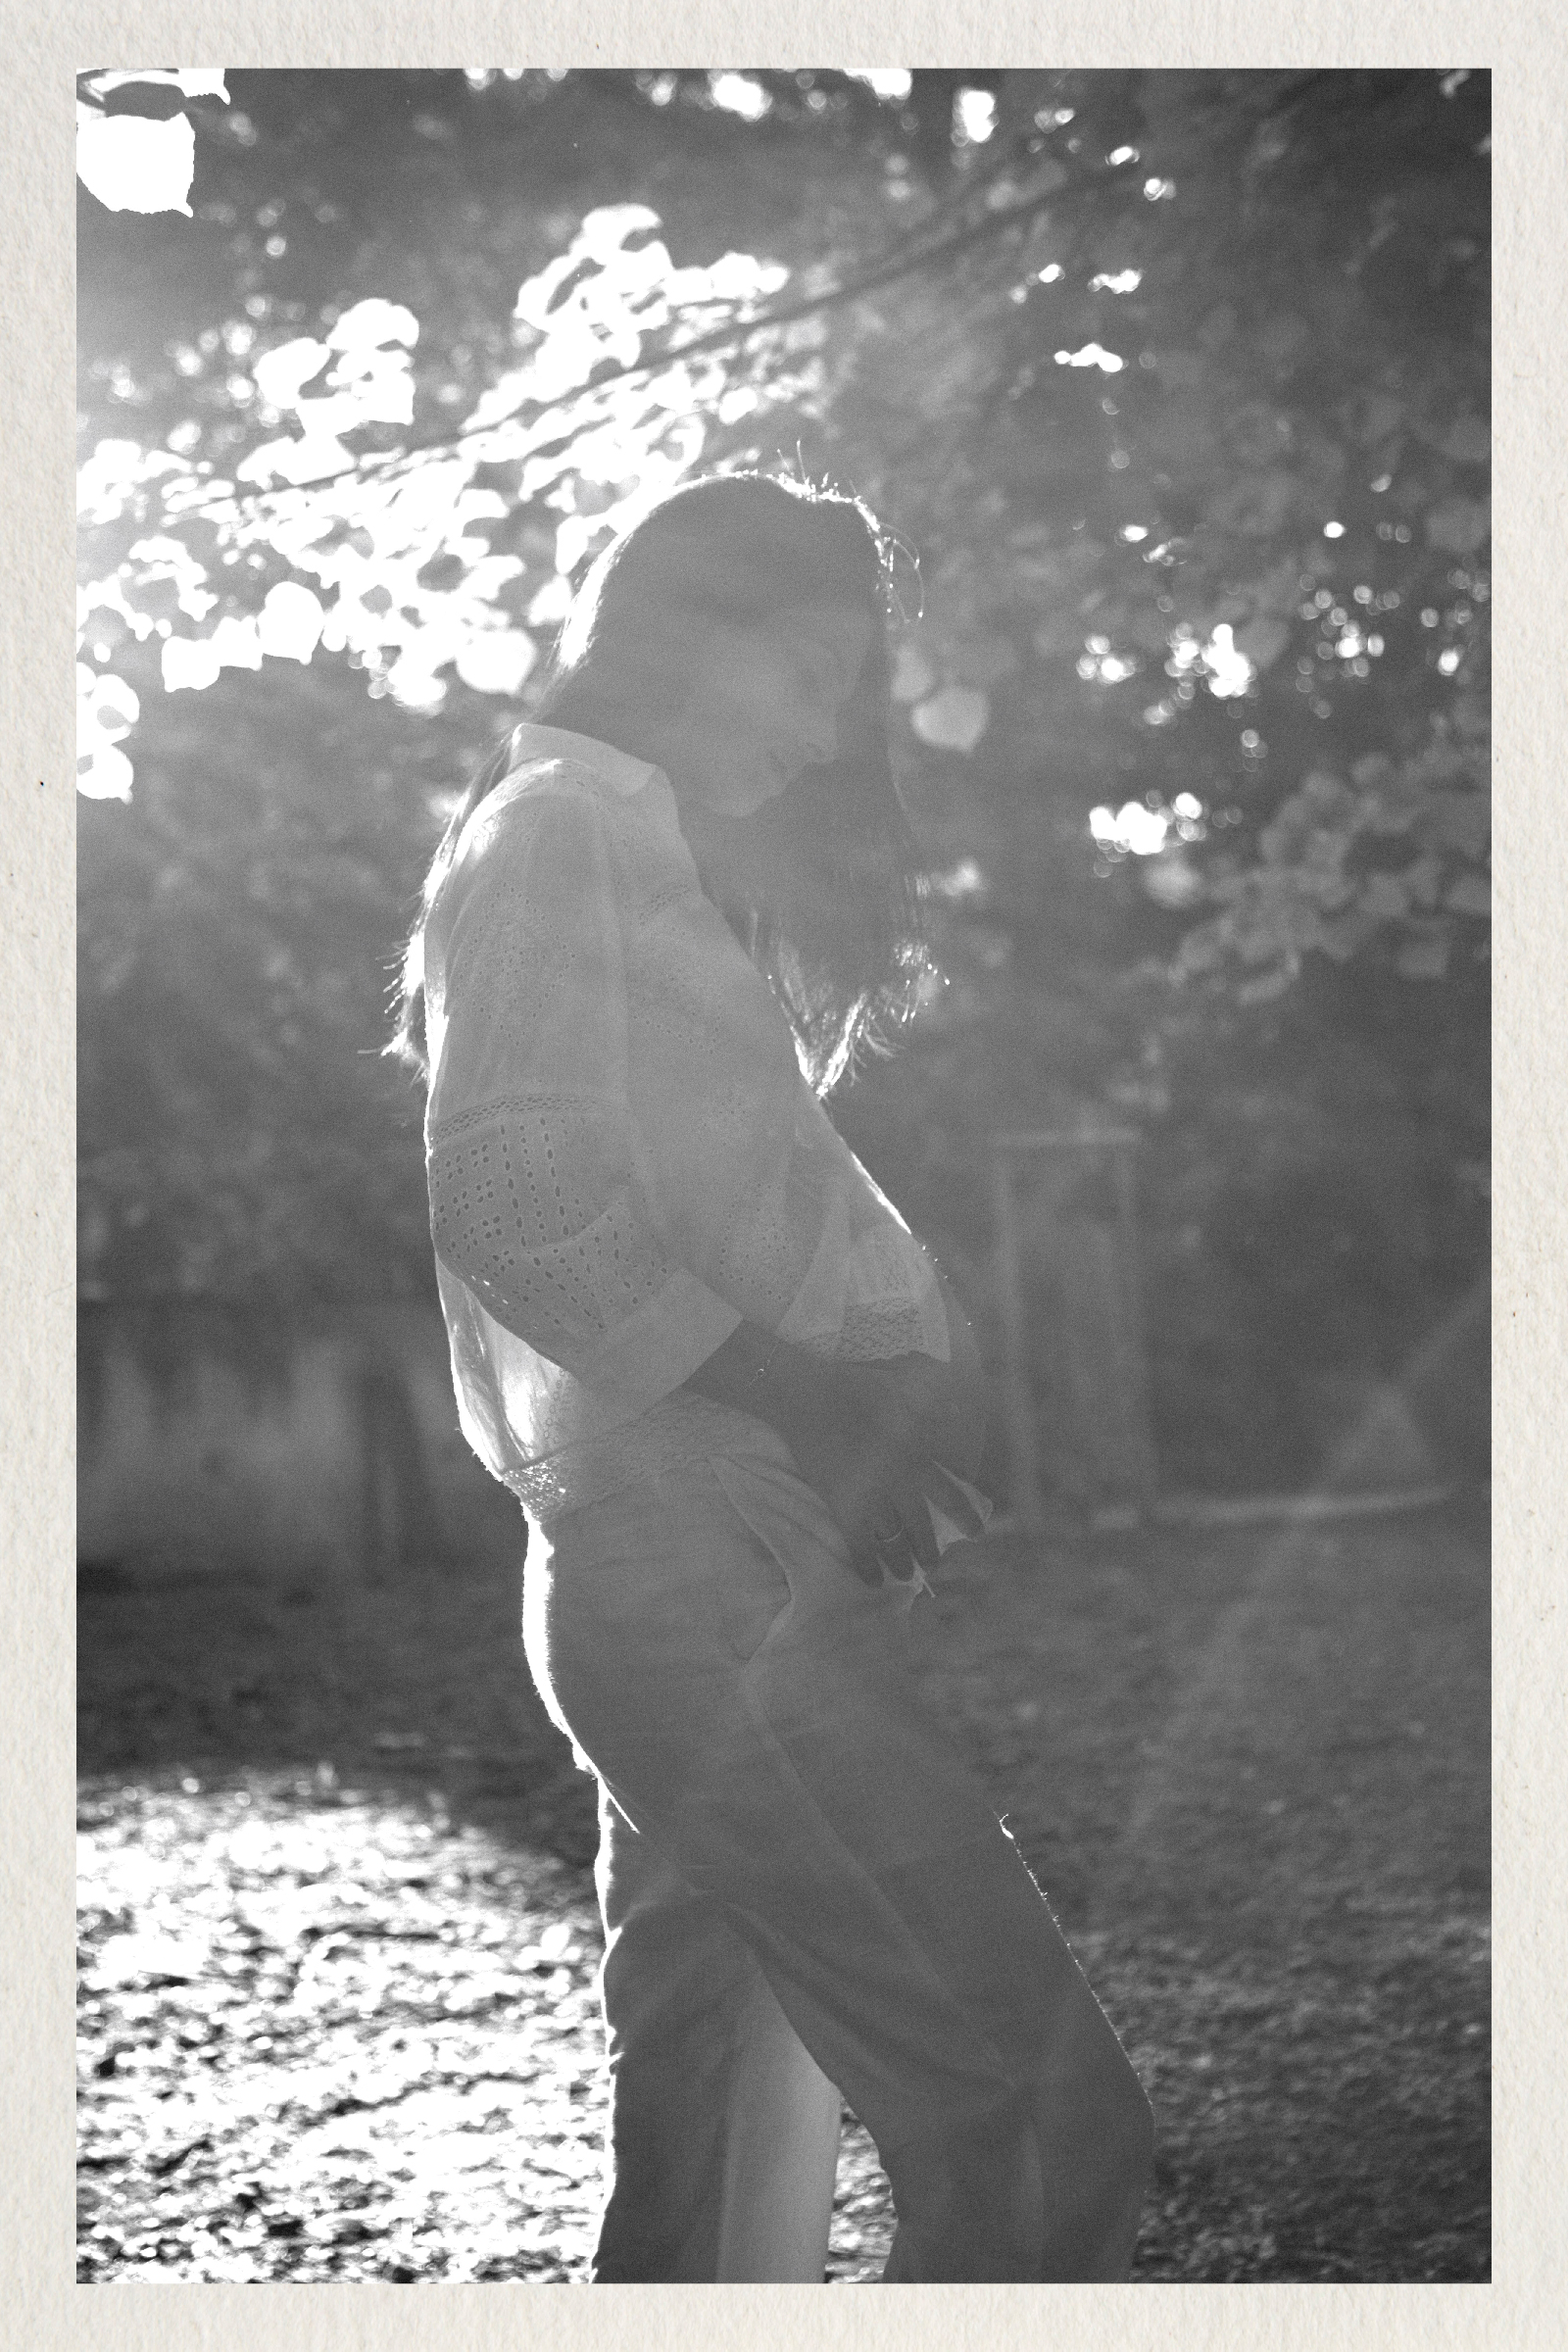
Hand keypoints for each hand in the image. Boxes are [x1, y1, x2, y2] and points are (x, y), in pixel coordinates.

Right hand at [787, 1365, 988, 1585]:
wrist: (809, 1398)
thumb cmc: (855, 1384)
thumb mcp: (906, 1385)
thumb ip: (932, 1397)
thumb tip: (958, 1394)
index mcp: (920, 1453)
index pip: (951, 1490)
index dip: (965, 1513)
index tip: (976, 1530)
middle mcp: (902, 1480)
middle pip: (924, 1523)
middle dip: (931, 1547)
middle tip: (935, 1562)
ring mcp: (873, 1496)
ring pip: (895, 1541)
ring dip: (903, 1561)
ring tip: (907, 1576)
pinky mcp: (844, 1506)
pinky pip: (860, 1546)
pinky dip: (867, 1567)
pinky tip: (873, 1582)